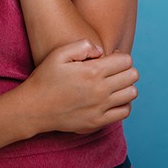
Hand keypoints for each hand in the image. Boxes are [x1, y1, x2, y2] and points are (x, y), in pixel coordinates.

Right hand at [22, 39, 138, 134]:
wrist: (34, 108)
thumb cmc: (45, 78)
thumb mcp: (58, 54)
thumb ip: (82, 45)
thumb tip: (101, 50)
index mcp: (92, 72)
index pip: (126, 61)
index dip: (120, 56)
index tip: (109, 57)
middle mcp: (100, 91)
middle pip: (132, 76)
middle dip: (125, 69)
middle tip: (111, 69)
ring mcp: (100, 108)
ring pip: (131, 94)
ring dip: (125, 85)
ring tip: (112, 83)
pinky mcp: (98, 122)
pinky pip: (124, 112)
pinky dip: (122, 103)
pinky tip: (110, 98)